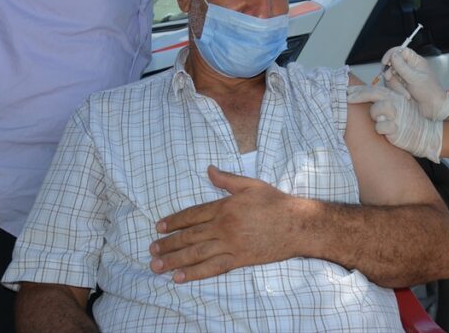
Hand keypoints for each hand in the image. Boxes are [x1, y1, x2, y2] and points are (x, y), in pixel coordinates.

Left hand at [149, 166, 305, 282]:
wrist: (296, 224)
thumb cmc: (275, 202)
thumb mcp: (251, 185)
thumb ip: (227, 179)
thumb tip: (208, 170)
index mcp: (224, 207)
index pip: (192, 215)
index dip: (173, 221)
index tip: (159, 227)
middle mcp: (223, 226)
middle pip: (189, 236)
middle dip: (168, 243)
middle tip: (151, 249)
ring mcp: (230, 244)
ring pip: (196, 253)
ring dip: (174, 260)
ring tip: (156, 265)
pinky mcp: (239, 259)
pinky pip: (212, 268)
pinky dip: (194, 274)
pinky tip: (180, 278)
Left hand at [347, 85, 441, 161]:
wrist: (426, 134)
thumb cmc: (408, 121)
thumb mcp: (398, 106)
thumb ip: (383, 100)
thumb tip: (363, 96)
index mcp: (395, 96)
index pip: (374, 89)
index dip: (359, 89)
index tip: (346, 90)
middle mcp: (395, 102)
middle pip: (374, 94)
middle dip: (358, 95)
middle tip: (346, 98)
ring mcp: (397, 115)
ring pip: (376, 111)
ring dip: (375, 116)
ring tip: (381, 121)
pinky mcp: (397, 129)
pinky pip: (381, 127)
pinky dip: (381, 129)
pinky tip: (386, 131)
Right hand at [381, 47, 448, 120]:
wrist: (433, 108)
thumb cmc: (429, 92)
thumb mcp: (415, 78)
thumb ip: (402, 67)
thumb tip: (393, 55)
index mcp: (416, 61)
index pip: (401, 51)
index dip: (391, 54)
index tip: (385, 62)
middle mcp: (409, 67)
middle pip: (392, 64)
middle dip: (391, 73)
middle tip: (390, 78)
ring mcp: (405, 77)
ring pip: (391, 76)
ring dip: (396, 85)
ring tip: (405, 93)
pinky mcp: (402, 86)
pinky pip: (392, 85)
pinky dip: (397, 91)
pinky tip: (406, 96)